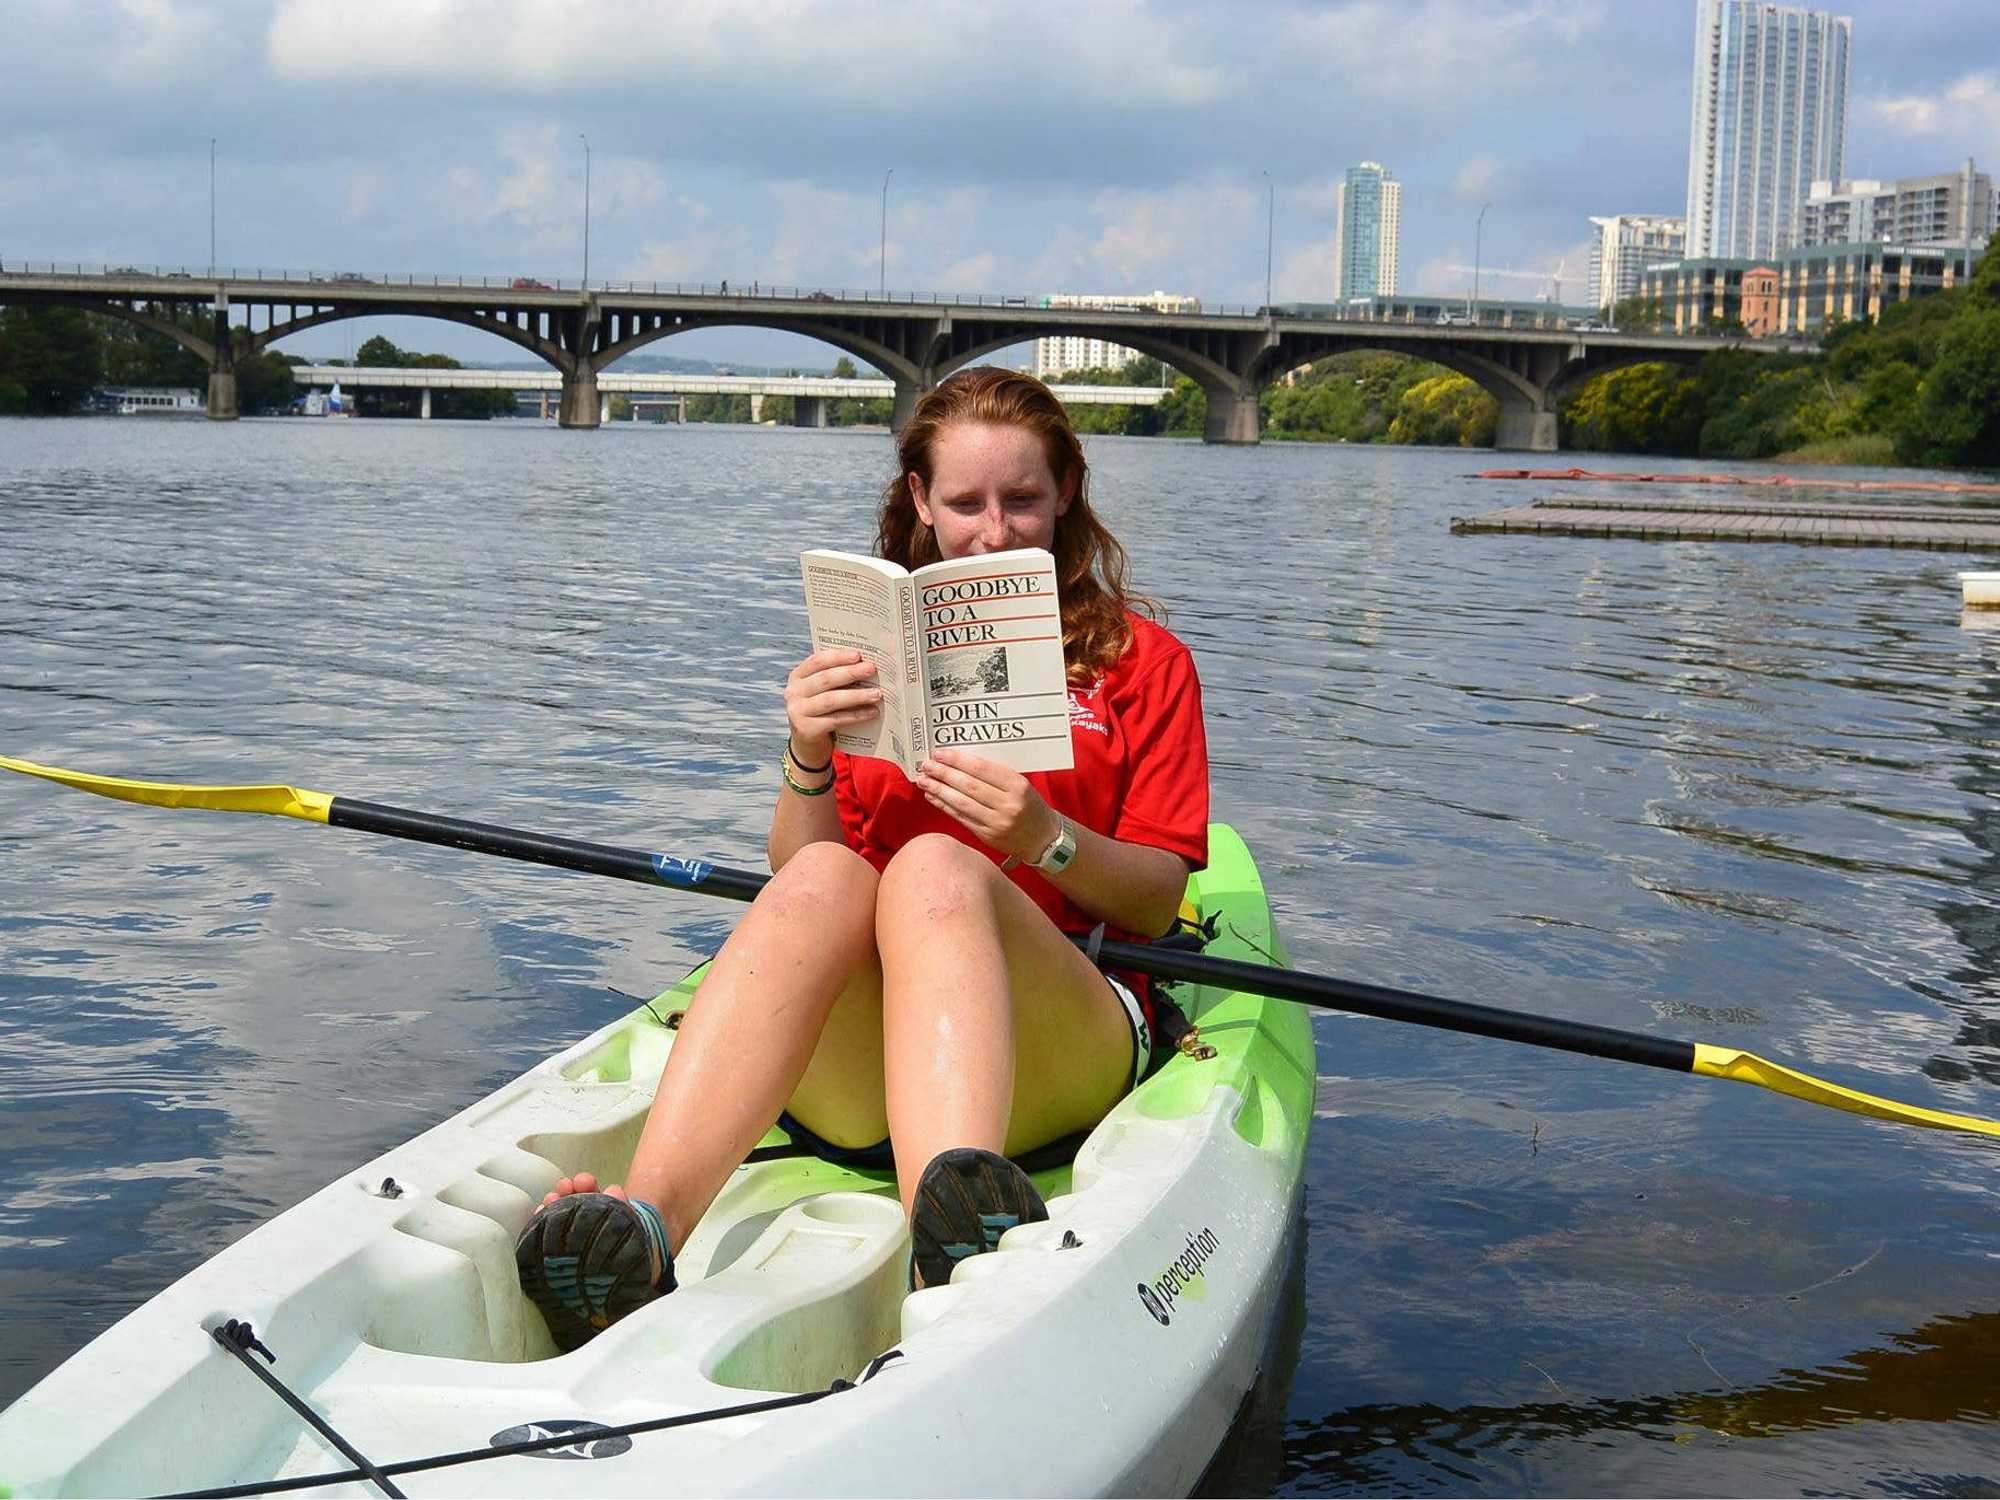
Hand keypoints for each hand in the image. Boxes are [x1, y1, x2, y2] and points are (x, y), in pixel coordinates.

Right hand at [784, 649, 880, 762]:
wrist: (808, 742)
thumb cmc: (821, 710)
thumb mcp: (821, 691)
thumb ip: (835, 677)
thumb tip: (866, 664)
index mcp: (797, 677)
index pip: (817, 661)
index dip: (838, 656)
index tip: (858, 655)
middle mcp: (793, 692)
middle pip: (825, 679)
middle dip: (850, 673)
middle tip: (871, 669)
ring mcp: (798, 712)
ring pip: (831, 700)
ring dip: (857, 696)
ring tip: (877, 694)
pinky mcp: (807, 730)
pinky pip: (836, 720)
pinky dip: (856, 715)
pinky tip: (872, 712)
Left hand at [913, 748, 1061, 862]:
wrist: (1044, 839)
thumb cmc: (1030, 805)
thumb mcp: (1021, 784)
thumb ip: (995, 775)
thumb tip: (960, 762)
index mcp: (1017, 785)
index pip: (981, 768)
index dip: (957, 760)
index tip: (940, 753)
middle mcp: (1007, 804)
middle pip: (968, 785)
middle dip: (943, 774)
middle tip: (926, 765)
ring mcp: (996, 822)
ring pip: (961, 803)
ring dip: (939, 790)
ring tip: (924, 780)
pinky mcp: (987, 836)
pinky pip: (961, 817)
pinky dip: (944, 806)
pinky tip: (932, 797)